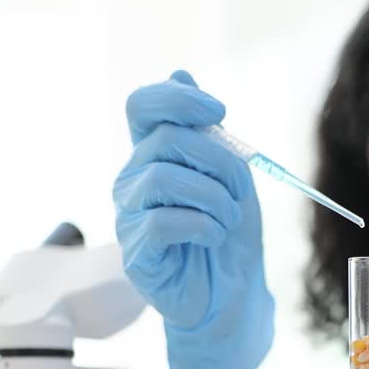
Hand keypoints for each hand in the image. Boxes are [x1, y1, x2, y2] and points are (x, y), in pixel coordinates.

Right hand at [113, 69, 273, 368]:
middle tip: (239, 191)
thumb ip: (206, 131)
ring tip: (229, 219)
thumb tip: (180, 72)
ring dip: (213, 197)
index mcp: (153, 154)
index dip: (178, 99)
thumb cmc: (229, 233)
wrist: (232, 295)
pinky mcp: (135, 252)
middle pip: (166, 140)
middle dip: (217, 160)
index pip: (143, 105)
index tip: (219, 113)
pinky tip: (215, 236)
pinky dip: (201, 225)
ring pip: (163, 178)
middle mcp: (133, 179)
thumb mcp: (230, 175)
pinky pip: (161, 222)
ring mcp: (129, 216)